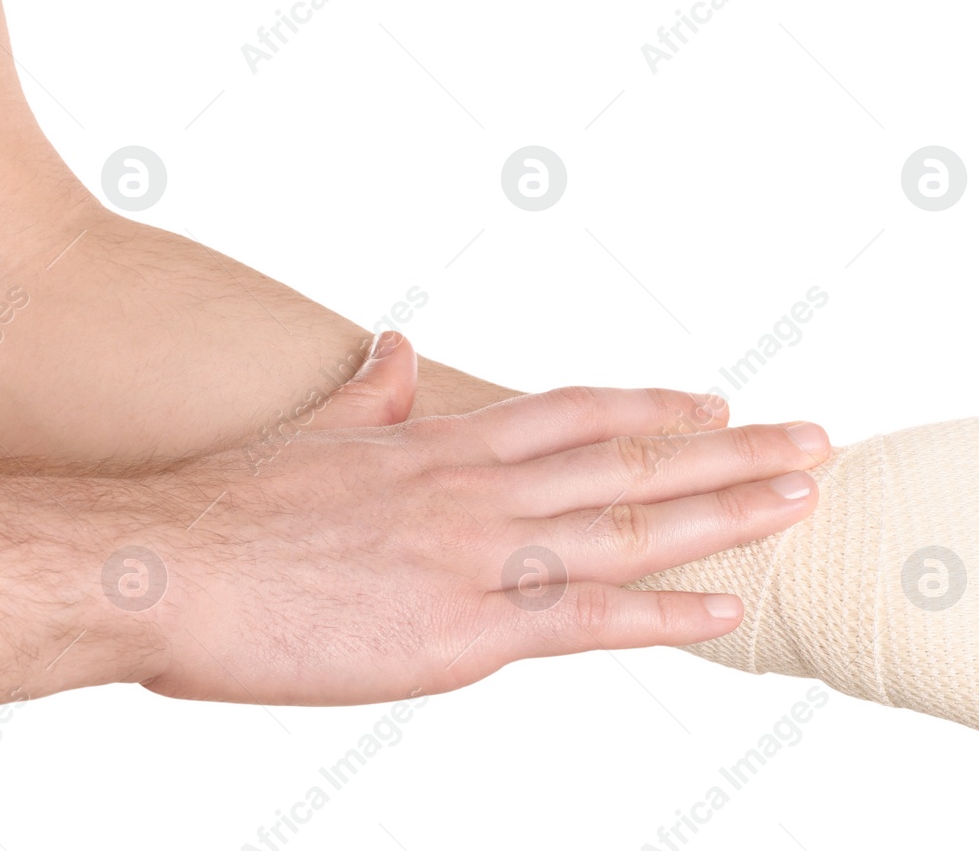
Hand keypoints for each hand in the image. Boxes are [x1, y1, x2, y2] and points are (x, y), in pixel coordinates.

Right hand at [130, 334, 829, 705]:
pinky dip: (666, 612)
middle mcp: (485, 488)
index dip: (659, 409)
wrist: (165, 568)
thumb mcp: (312, 431)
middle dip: (733, 451)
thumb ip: (373, 393)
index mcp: (449, 443)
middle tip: (813, 441)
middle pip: (635, 460)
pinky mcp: (467, 630)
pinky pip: (589, 619)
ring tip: (801, 502)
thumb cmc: (225, 509)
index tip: (719, 403)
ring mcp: (483, 556)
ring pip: (631, 527)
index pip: (582, 412)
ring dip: (727, 514)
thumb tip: (397, 346)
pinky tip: (728, 607)